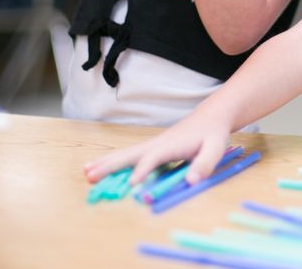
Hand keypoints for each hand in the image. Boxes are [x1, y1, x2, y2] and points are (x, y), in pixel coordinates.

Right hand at [83, 112, 231, 185]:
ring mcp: (153, 144)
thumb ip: (204, 164)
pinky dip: (112, 160)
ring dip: (106, 162)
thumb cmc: (213, 134)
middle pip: (130, 155)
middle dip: (111, 165)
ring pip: (126, 154)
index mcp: (171, 145)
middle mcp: (157, 144)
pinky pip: (129, 155)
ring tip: (86, 172)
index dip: (143, 170)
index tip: (131, 184)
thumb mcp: (215, 148)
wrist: (210, 116)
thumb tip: (191, 181)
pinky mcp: (152, 147)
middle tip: (90, 176)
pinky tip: (99, 166)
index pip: (153, 158)